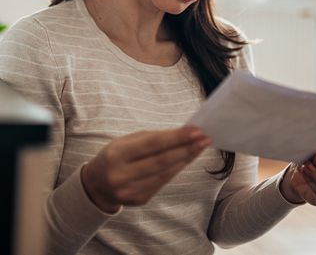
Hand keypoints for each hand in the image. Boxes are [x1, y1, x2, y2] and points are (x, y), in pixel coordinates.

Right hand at [81, 127, 210, 212]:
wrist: (96, 185)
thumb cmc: (115, 156)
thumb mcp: (126, 141)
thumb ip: (152, 137)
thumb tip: (183, 134)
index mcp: (116, 155)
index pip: (152, 144)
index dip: (176, 138)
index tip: (196, 131)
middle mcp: (121, 175)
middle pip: (162, 161)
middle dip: (186, 148)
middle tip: (205, 139)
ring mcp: (130, 191)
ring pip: (165, 173)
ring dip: (186, 159)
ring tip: (200, 147)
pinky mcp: (139, 200)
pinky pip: (163, 183)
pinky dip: (177, 170)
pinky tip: (187, 159)